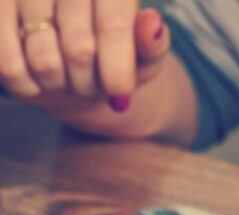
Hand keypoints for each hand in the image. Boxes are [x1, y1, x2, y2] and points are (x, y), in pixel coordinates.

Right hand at [0, 0, 169, 112]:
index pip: (113, 24)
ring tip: (68, 79)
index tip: (121, 96)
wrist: (72, 60)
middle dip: (90, 83)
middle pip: (79, 49)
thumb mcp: (144, 56)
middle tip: (93, 86)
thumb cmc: (116, 56)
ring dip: (61, 86)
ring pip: (44, 61)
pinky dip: (28, 85)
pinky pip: (9, 64)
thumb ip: (153, 44)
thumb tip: (152, 23)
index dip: (117, 67)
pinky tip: (39, 80)